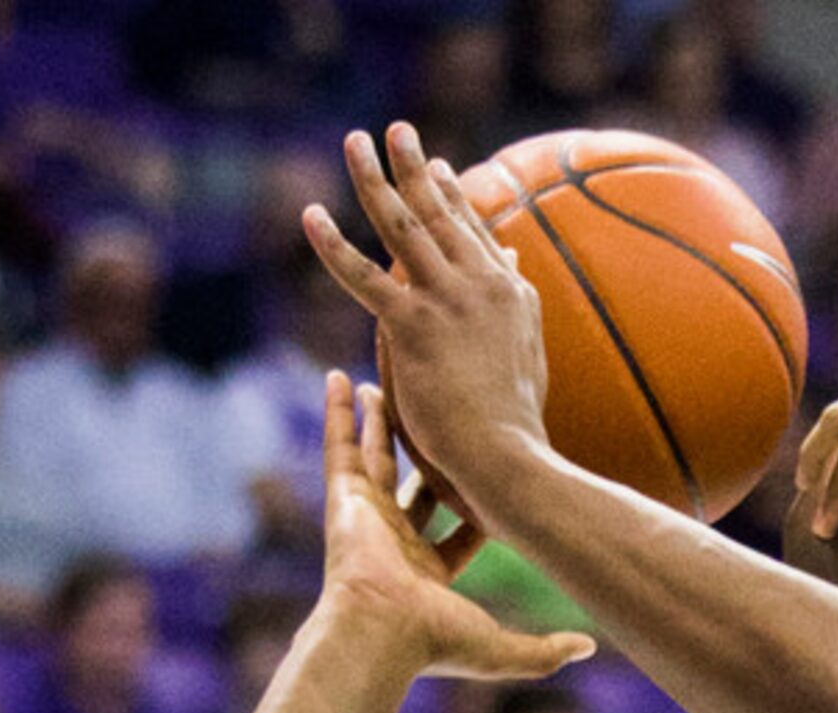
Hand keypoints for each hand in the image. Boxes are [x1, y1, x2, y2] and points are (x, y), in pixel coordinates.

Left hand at [303, 123, 549, 501]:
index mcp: (512, 294)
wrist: (510, 455)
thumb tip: (516, 261)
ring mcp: (450, 301)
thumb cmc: (516, 420)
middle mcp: (483, 286)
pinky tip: (310, 215)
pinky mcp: (414, 325)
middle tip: (396, 131)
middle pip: (442, 213)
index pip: (475, 232)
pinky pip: (364, 276)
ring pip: (404, 226)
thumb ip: (514, 302)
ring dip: (374, 178)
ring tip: (354, 142)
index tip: (435, 165)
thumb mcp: (527, 351)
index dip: (453, 196)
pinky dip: (333, 244)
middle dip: (416, 167)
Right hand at [316, 369, 591, 680]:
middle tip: (431, 417)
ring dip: (377, 421)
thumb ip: (546, 650)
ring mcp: (366, 517)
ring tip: (378, 385)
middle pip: (412, 483)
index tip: (495, 473)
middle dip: (420, 452)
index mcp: (427, 573)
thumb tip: (590, 647)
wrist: (381, 633)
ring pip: (374, 456)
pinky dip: (337, 411)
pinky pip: (340, 444)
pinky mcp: (344, 498)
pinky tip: (338, 378)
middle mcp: (393, 541)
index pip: (457, 530)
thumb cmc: (435, 643)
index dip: (475, 503)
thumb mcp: (504, 651)